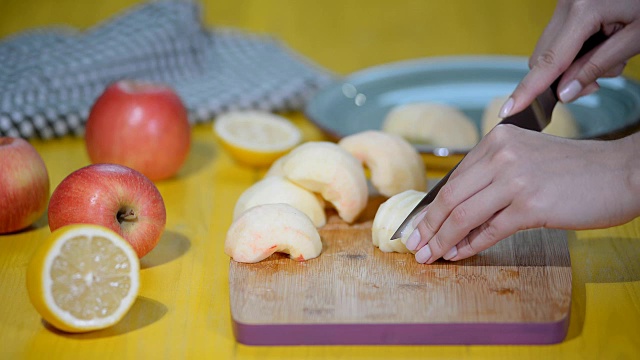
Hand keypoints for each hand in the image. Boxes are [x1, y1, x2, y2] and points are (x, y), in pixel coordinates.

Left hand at [405, 125, 639, 263]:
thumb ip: (493, 177)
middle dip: (427, 226)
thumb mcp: (527, 160)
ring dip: (441, 240)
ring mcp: (515, 179)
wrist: (622, 172)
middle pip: (450, 197)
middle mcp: (502, 154)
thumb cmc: (576, 169)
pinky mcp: (531, 205)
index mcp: (497, 138)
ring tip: (428, 256)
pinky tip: (457, 255)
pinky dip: (469, 246)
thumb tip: (457, 214)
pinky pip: (489, 231)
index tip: (417, 224)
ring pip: (462, 215)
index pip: (454, 178)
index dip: (431, 206)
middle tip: (412, 245)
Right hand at [499, 0, 639, 117]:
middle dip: (564, 78)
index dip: (528, 90)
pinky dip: (576, 51)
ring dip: (572, 65)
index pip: (549, 62)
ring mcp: (565, 3)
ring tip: (609, 56)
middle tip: (597, 82)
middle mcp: (566, 4)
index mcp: (583, 10)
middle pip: (544, 58)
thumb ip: (598, 66)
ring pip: (550, 51)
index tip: (509, 110)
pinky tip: (603, 43)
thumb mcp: (636, 38)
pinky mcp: (569, 5)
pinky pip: (560, 38)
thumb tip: (565, 93)